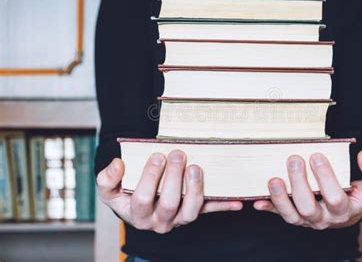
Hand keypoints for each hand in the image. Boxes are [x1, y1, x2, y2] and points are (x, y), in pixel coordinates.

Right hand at [97, 150, 242, 233]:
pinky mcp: (194, 213)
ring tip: (196, 167)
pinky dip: (224, 206)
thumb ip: (107, 179)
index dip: (151, 177)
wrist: (139, 206)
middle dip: (175, 178)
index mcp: (138, 214)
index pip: (143, 198)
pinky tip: (238, 201)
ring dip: (196, 190)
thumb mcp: (110, 189)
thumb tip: (117, 164)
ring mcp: (179, 219)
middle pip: (169, 204)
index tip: (158, 155)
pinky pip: (210, 211)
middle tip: (178, 154)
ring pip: (191, 211)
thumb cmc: (125, 194)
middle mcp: (160, 221)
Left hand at [253, 150, 361, 228]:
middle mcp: (324, 218)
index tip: (317, 155)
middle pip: (309, 208)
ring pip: (291, 216)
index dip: (326, 178)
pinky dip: (268, 208)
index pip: (335, 198)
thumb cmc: (359, 194)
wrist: (348, 210)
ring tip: (274, 179)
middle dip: (300, 184)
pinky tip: (257, 201)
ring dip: (280, 198)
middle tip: (294, 159)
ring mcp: (306, 219)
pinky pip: (279, 215)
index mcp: (344, 210)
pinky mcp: (293, 215)